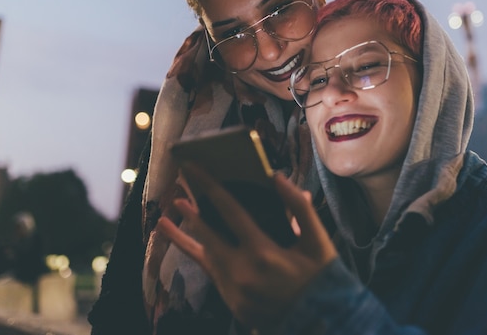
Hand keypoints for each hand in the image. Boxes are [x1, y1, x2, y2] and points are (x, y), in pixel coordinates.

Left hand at [157, 164, 336, 332]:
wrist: (322, 324)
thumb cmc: (322, 278)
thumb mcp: (317, 240)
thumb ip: (299, 207)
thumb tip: (277, 178)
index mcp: (263, 252)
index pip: (229, 209)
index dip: (209, 186)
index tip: (192, 168)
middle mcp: (241, 272)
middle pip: (206, 234)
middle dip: (190, 211)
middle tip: (177, 192)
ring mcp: (234, 290)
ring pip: (202, 257)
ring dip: (183, 236)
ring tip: (164, 221)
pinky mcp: (232, 303)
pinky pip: (211, 274)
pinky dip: (198, 258)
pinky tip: (187, 246)